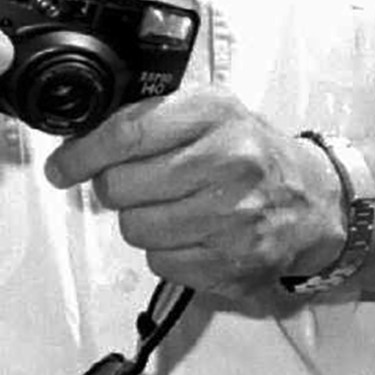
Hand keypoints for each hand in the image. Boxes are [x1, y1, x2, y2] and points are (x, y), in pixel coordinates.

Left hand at [43, 86, 343, 302]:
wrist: (312, 198)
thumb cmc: (252, 152)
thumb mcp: (210, 112)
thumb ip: (150, 118)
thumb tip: (82, 143)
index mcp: (215, 113)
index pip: (128, 133)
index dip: (83, 153)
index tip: (63, 166)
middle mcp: (228, 161)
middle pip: (121, 185)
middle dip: (116, 187)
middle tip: (136, 184)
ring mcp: (232, 216)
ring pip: (135, 228)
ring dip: (141, 220)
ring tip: (172, 207)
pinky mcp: (231, 261)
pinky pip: (159, 261)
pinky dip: (165, 251)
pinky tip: (191, 233)